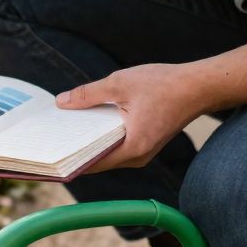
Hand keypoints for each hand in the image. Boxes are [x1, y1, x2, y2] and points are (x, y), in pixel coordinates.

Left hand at [56, 63, 210, 171]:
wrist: (201, 85)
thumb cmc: (165, 85)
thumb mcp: (119, 84)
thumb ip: (88, 94)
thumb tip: (61, 102)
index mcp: (132, 147)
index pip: (90, 162)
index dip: (66, 158)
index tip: (45, 154)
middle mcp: (137, 156)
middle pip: (96, 159)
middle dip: (72, 148)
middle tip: (46, 137)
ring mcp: (141, 151)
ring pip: (105, 152)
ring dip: (86, 141)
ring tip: (59, 128)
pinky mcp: (144, 142)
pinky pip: (115, 144)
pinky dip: (99, 135)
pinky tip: (84, 121)